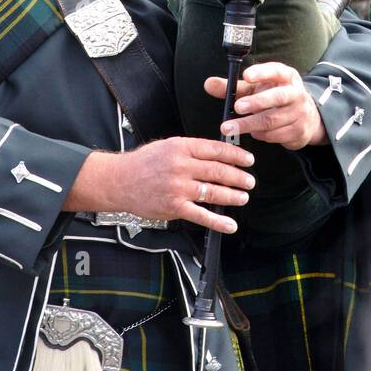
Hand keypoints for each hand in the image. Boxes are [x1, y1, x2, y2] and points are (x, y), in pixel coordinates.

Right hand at [107, 137, 255, 234]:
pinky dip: (218, 221)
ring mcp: (178, 188)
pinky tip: (230, 224)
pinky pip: (201, 215)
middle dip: (238, 177)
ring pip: (213, 192)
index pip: (216, 149)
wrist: (120, 181)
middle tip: (250, 181)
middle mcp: (181, 166)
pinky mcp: (174, 207)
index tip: (248, 160)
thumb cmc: (144, 163)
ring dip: (232, 196)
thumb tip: (218, 154)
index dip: (236, 155)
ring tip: (243, 197)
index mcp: (181, 147)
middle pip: (218, 171)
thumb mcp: (168, 146)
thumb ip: (191, 150)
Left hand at [204, 62, 328, 151]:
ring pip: (273, 119)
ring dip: (250, 124)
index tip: (246, 76)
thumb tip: (208, 84)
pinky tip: (253, 132)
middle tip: (238, 107)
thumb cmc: (275, 97)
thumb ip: (235, 87)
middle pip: (277, 97)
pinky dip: (261, 134)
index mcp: (286, 77)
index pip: (276, 71)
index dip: (262, 73)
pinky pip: (276, 135)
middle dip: (257, 102)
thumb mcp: (257, 89)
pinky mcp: (299, 131)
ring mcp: (299, 113)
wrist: (307, 117)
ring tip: (231, 127)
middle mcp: (296, 93)